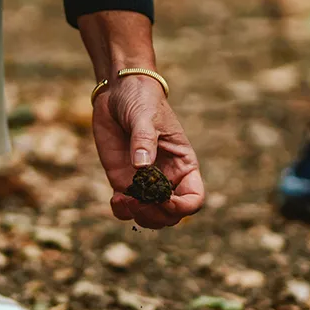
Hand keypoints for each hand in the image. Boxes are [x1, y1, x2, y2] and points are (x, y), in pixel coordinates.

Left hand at [92, 75, 203, 228]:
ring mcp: (145, 183)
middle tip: (137, 201)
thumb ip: (144, 140)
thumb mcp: (146, 117)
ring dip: (139, 216)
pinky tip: (116, 199)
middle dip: (156, 215)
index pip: (194, 198)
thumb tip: (142, 167)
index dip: (182, 207)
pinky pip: (126, 208)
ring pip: (150, 216)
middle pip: (171, 215)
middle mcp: (167, 178)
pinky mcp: (124, 181)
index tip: (164, 199)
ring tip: (123, 199)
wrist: (118, 93)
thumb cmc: (141, 100)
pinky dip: (122, 211)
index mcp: (183, 165)